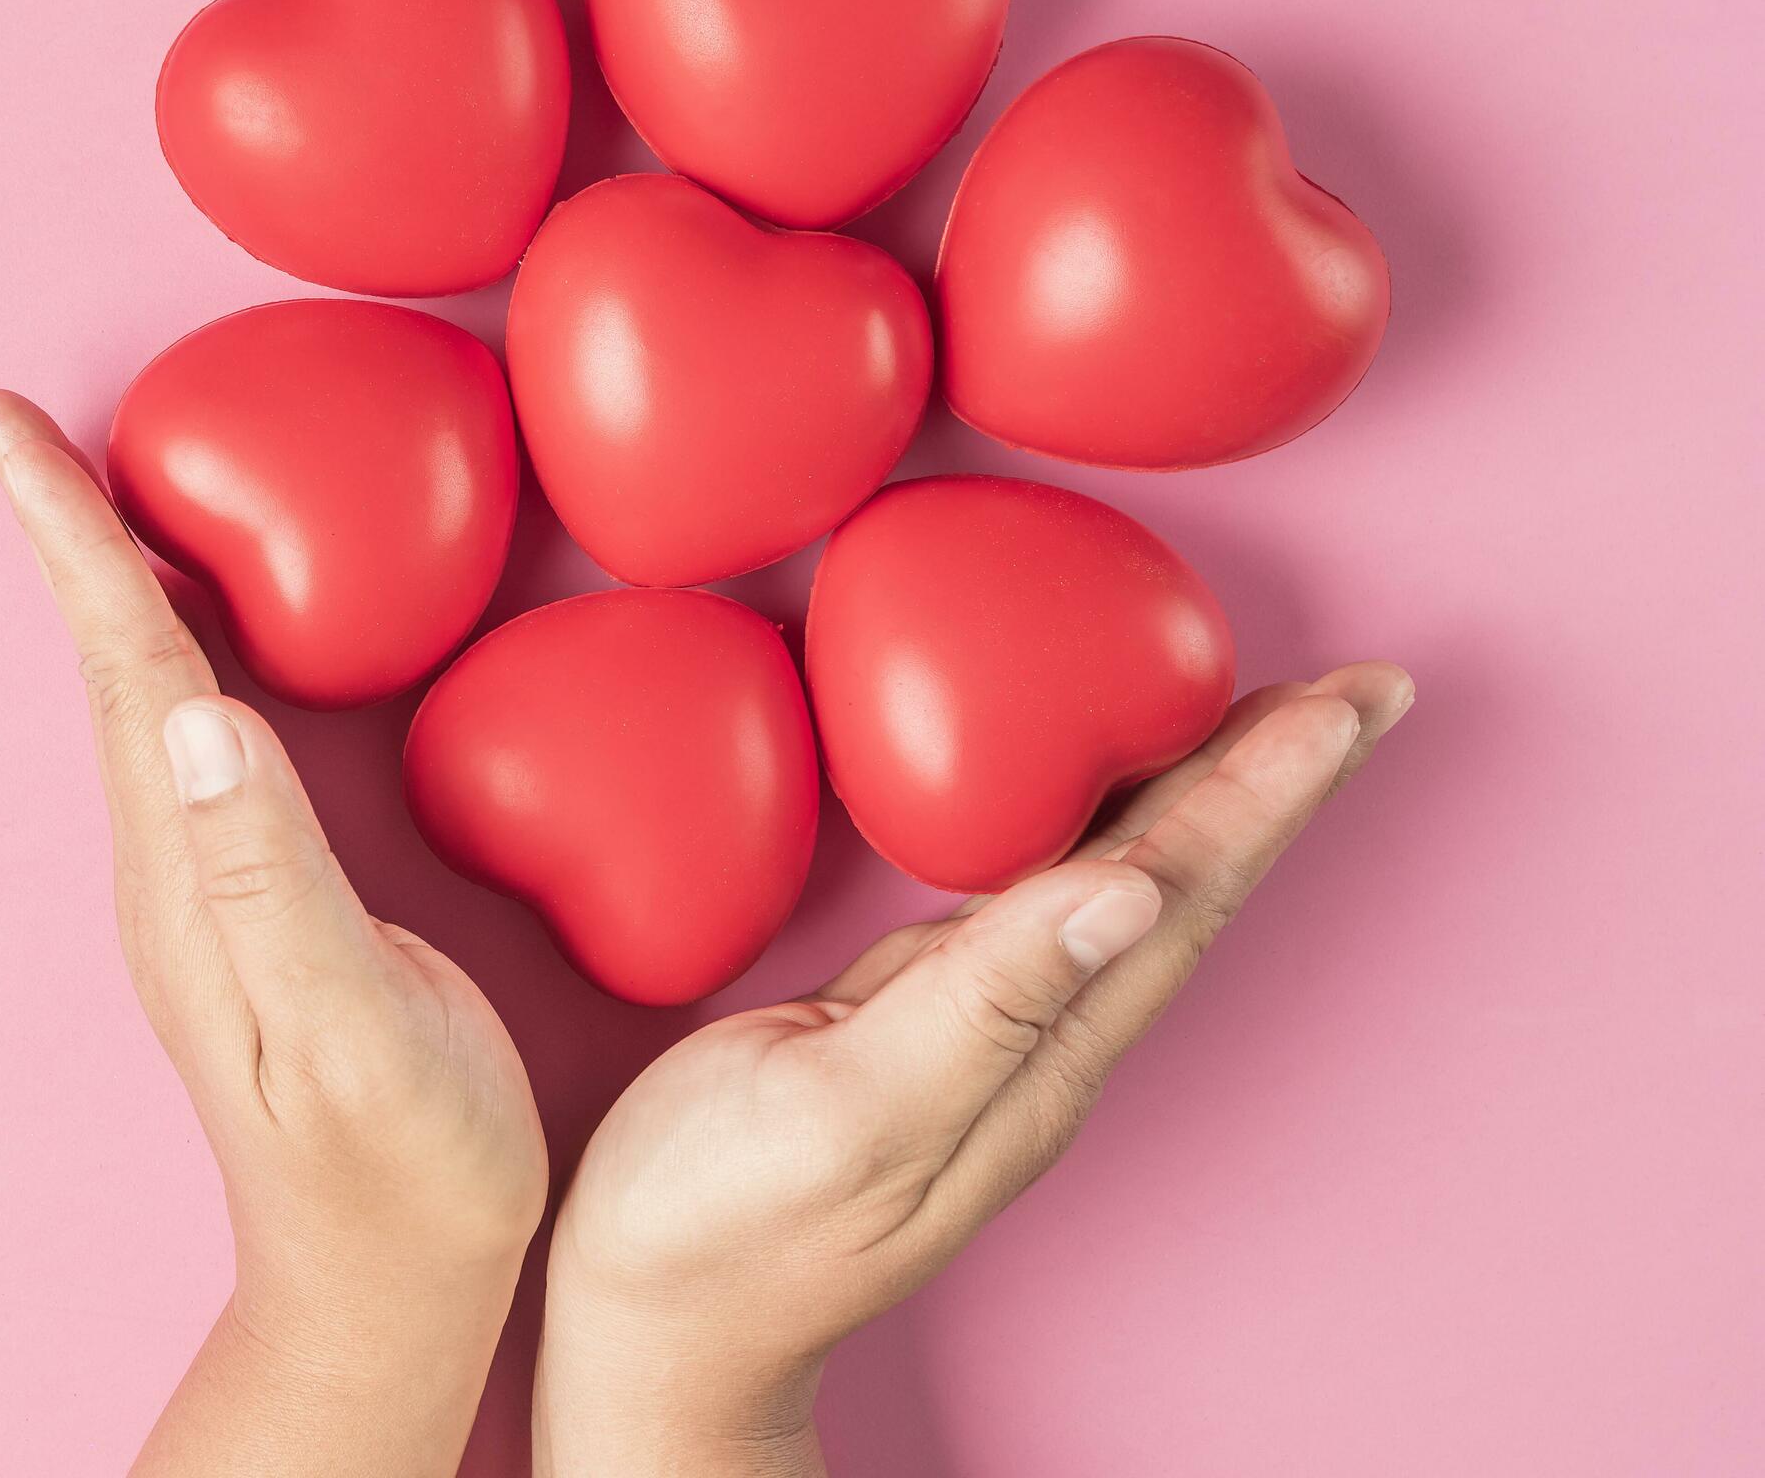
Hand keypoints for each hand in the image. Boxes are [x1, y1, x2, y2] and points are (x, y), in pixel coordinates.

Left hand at [0, 391, 546, 1477]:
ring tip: (83, 486)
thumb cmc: (398, 1165)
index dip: (68, 532)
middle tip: (14, 417)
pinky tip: (200, 630)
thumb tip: (201, 713)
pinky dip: (176, 647)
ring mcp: (202, 885)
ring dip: (108, 578)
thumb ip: (274, 877)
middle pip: (106, 657)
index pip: (122, 662)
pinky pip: (190, 735)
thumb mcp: (349, 1026)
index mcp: (192, 869)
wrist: (383, 1286)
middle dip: (63, 527)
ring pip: (140, 691)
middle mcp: (173, 862)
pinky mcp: (246, 902)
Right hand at [535, 665, 1414, 1475]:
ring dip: (1208, 801)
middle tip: (1365, 691)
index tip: (1347, 705)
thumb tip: (1122, 893)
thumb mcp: (842, 1112)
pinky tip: (1098, 812)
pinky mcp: (920, 1027)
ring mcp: (983, 1040)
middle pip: (1183, 888)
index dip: (1261, 792)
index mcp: (1032, 1056)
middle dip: (1275, 782)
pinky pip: (1037, 906)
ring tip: (1276, 723)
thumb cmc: (718, 1227)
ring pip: (1122, 893)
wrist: (656, 1331)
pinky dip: (1097, 834)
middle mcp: (1034, 1044)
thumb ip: (979, 1007)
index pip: (1176, 895)